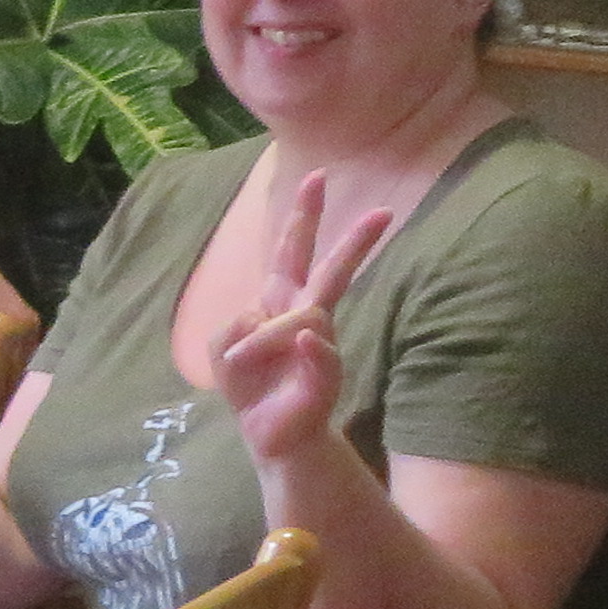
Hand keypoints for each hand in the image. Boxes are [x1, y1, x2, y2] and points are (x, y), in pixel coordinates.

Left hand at [203, 172, 394, 472]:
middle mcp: (307, 317)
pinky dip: (309, 350)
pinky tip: (305, 346)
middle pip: (331, 270)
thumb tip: (270, 323)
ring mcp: (321, 345)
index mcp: (280, 300)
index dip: (303, 215)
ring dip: (266, 339)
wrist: (271, 433)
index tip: (317, 175)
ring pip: (310, 315)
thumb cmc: (250, 383)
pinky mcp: (325, 376)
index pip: (293, 251)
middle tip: (383, 211)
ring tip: (241, 365)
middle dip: (352, 240)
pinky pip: (317, 352)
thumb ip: (234, 326)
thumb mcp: (224, 348)